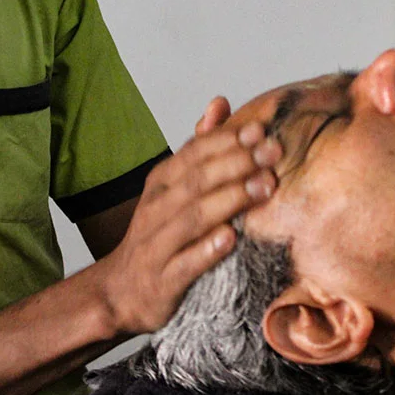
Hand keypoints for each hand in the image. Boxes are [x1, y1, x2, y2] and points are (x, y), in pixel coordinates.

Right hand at [96, 97, 281, 334]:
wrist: (121, 291)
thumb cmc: (159, 234)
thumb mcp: (174, 186)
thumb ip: (200, 147)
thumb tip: (220, 104)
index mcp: (162, 182)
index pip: (195, 153)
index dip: (227, 140)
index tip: (261, 129)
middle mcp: (158, 208)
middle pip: (198, 180)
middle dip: (237, 163)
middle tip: (272, 153)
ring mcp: (158, 244)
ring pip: (193, 217)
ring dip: (230, 201)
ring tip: (262, 187)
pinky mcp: (164, 279)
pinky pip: (185, 263)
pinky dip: (207, 250)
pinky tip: (230, 238)